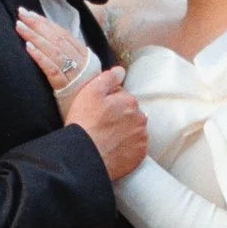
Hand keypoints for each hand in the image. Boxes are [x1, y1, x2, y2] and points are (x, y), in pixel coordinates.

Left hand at [16, 8, 98, 96]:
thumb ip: (75, 60)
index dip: (47, 23)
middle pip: (57, 38)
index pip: (64, 35)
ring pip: (52, 50)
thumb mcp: (84, 76)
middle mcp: (82, 62)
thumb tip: (57, 44)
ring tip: (20, 26)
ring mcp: (74, 74)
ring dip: (35, 36)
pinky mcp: (65, 87)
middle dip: (38, 24)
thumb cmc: (85, 98)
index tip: (32, 15)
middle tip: (22, 13)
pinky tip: (28, 47)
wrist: (95, 120)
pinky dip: (39, 56)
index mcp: (87, 57)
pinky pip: (50, 68)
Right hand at [65, 67, 147, 181]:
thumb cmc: (85, 123)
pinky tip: (114, 149)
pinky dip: (128, 148)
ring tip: (107, 139)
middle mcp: (141, 119)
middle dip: (120, 118)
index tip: (99, 112)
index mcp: (130, 101)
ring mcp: (142, 138)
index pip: (123, 98)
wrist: (84, 156)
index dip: (109, 104)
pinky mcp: (140, 156)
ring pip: (134, 131)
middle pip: (131, 114)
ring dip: (125, 133)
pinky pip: (136, 148)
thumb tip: (121, 71)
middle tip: (102, 126)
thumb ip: (108, 78)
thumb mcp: (90, 92)